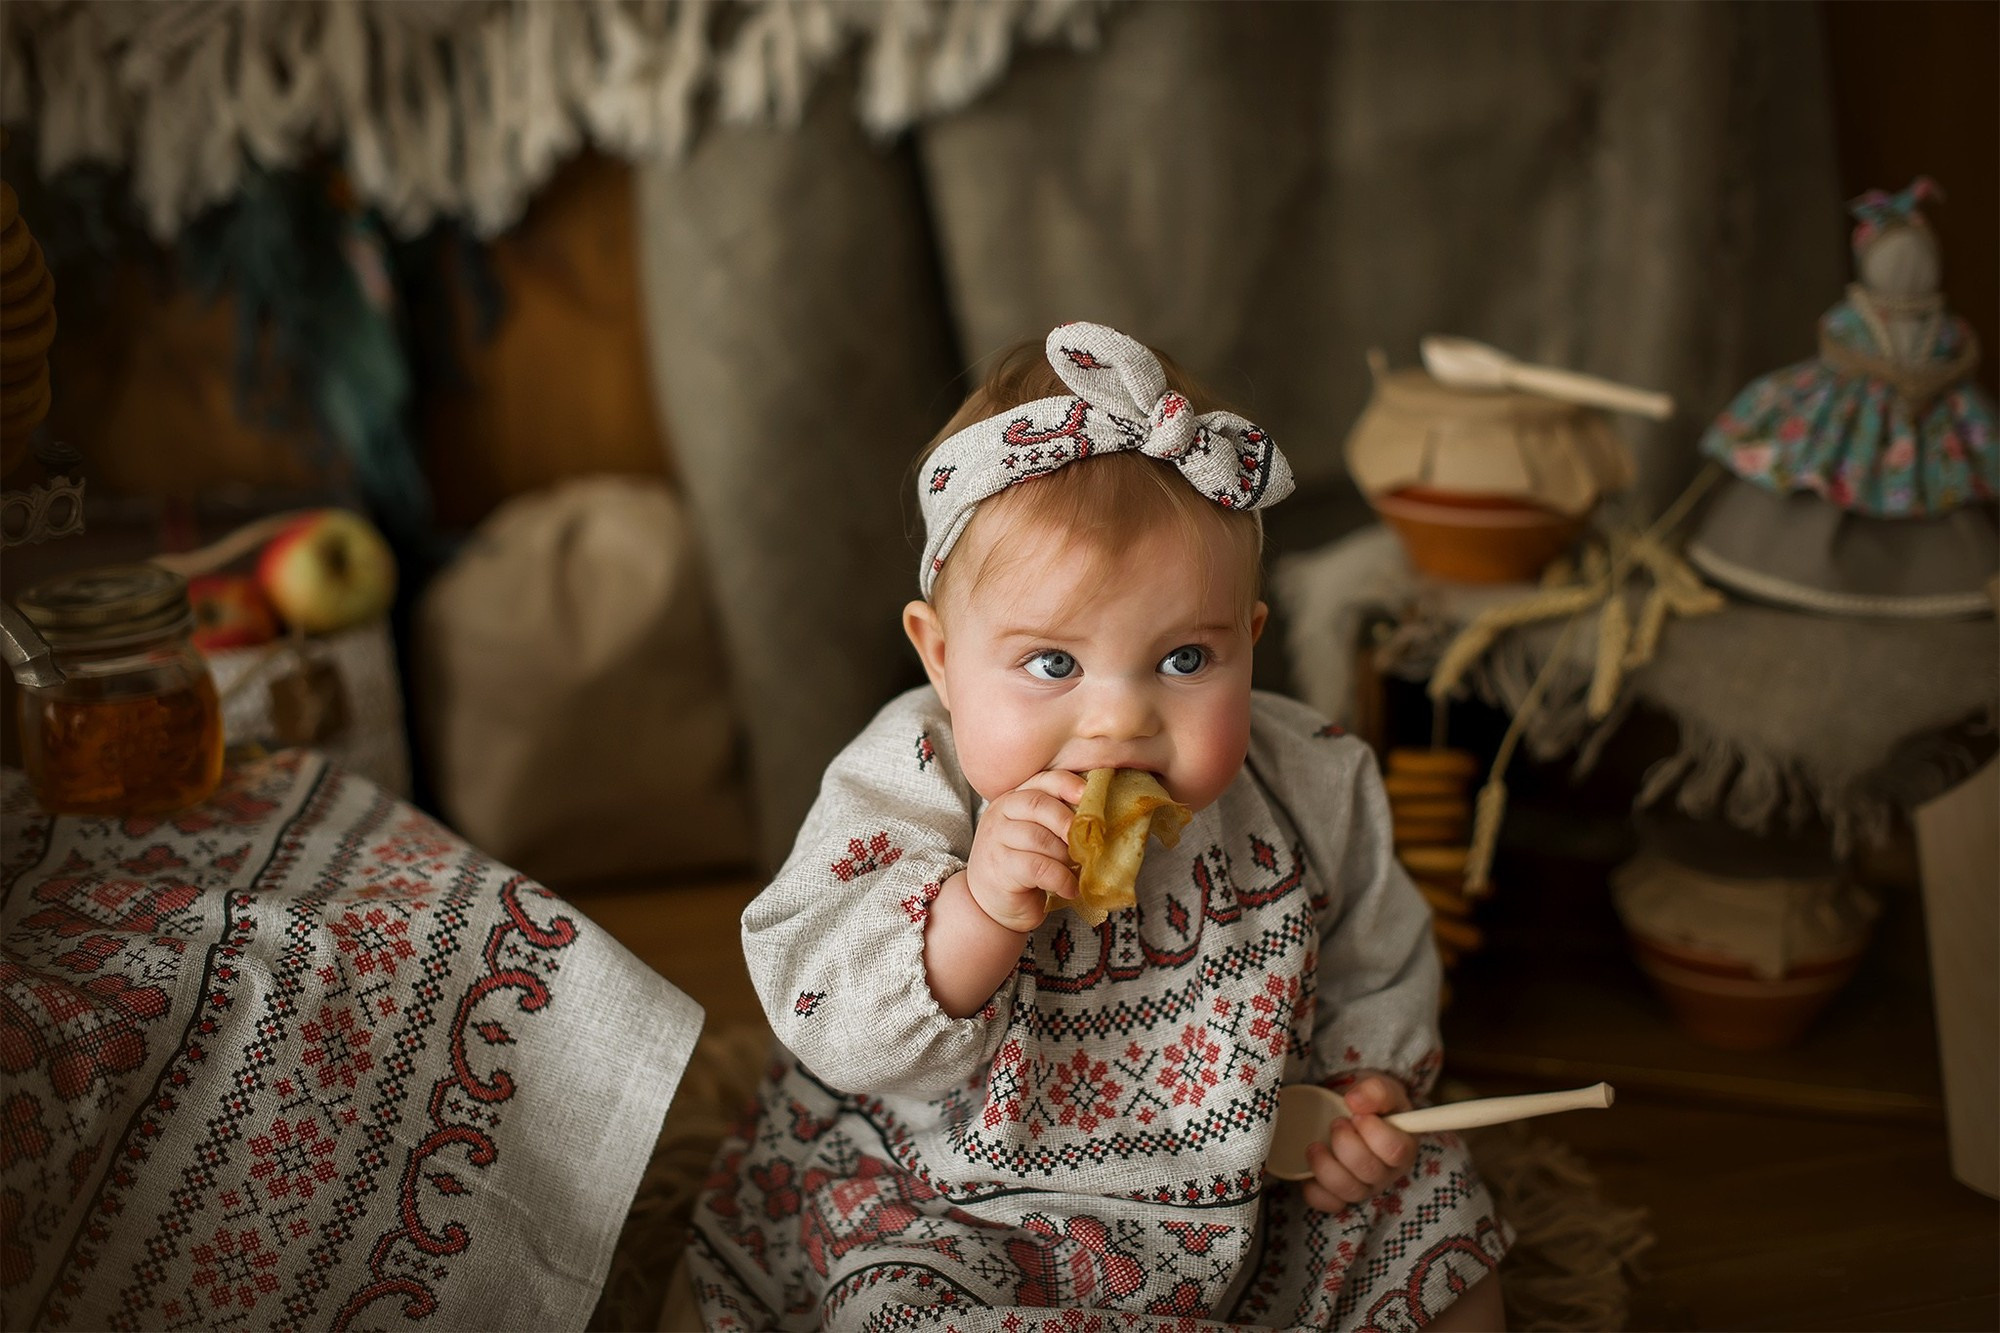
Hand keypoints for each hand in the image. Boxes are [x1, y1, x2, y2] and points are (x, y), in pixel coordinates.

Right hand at [964, 769, 1084, 933]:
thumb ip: (1055, 821)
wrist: (990, 906)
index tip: (1088, 796)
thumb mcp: (1036, 837)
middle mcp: (999, 814)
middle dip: (1068, 822)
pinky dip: (1061, 879)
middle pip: (1038, 805)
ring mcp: (995, 840)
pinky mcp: (1000, 868)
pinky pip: (1039, 867)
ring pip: (1040, 838)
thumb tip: (1096, 816)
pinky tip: (1069, 888)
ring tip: (1075, 869)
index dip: (1066, 785)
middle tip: (1086, 842)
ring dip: (1065, 856)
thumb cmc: (1022, 868)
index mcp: (1011, 800)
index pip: (1040, 781)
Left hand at [1301, 1073, 1416, 1211]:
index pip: (1397, 1151)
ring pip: (1349, 1191)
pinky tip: (1308, 1171)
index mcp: (1403, 1147)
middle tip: (1337, 1123)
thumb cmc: (1369, 1102)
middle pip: (1370, 1172)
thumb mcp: (1379, 1088)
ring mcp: (1364, 1188)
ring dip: (1326, 1167)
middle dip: (1347, 1145)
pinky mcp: (1340, 1197)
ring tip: (1315, 1145)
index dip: (1374, 1133)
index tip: (1358, 1116)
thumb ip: (1376, 1090)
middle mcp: (1386, 1173)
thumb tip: (1355, 1101)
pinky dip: (1314, 1190)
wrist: (1349, 1111)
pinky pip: (1328, 1204)